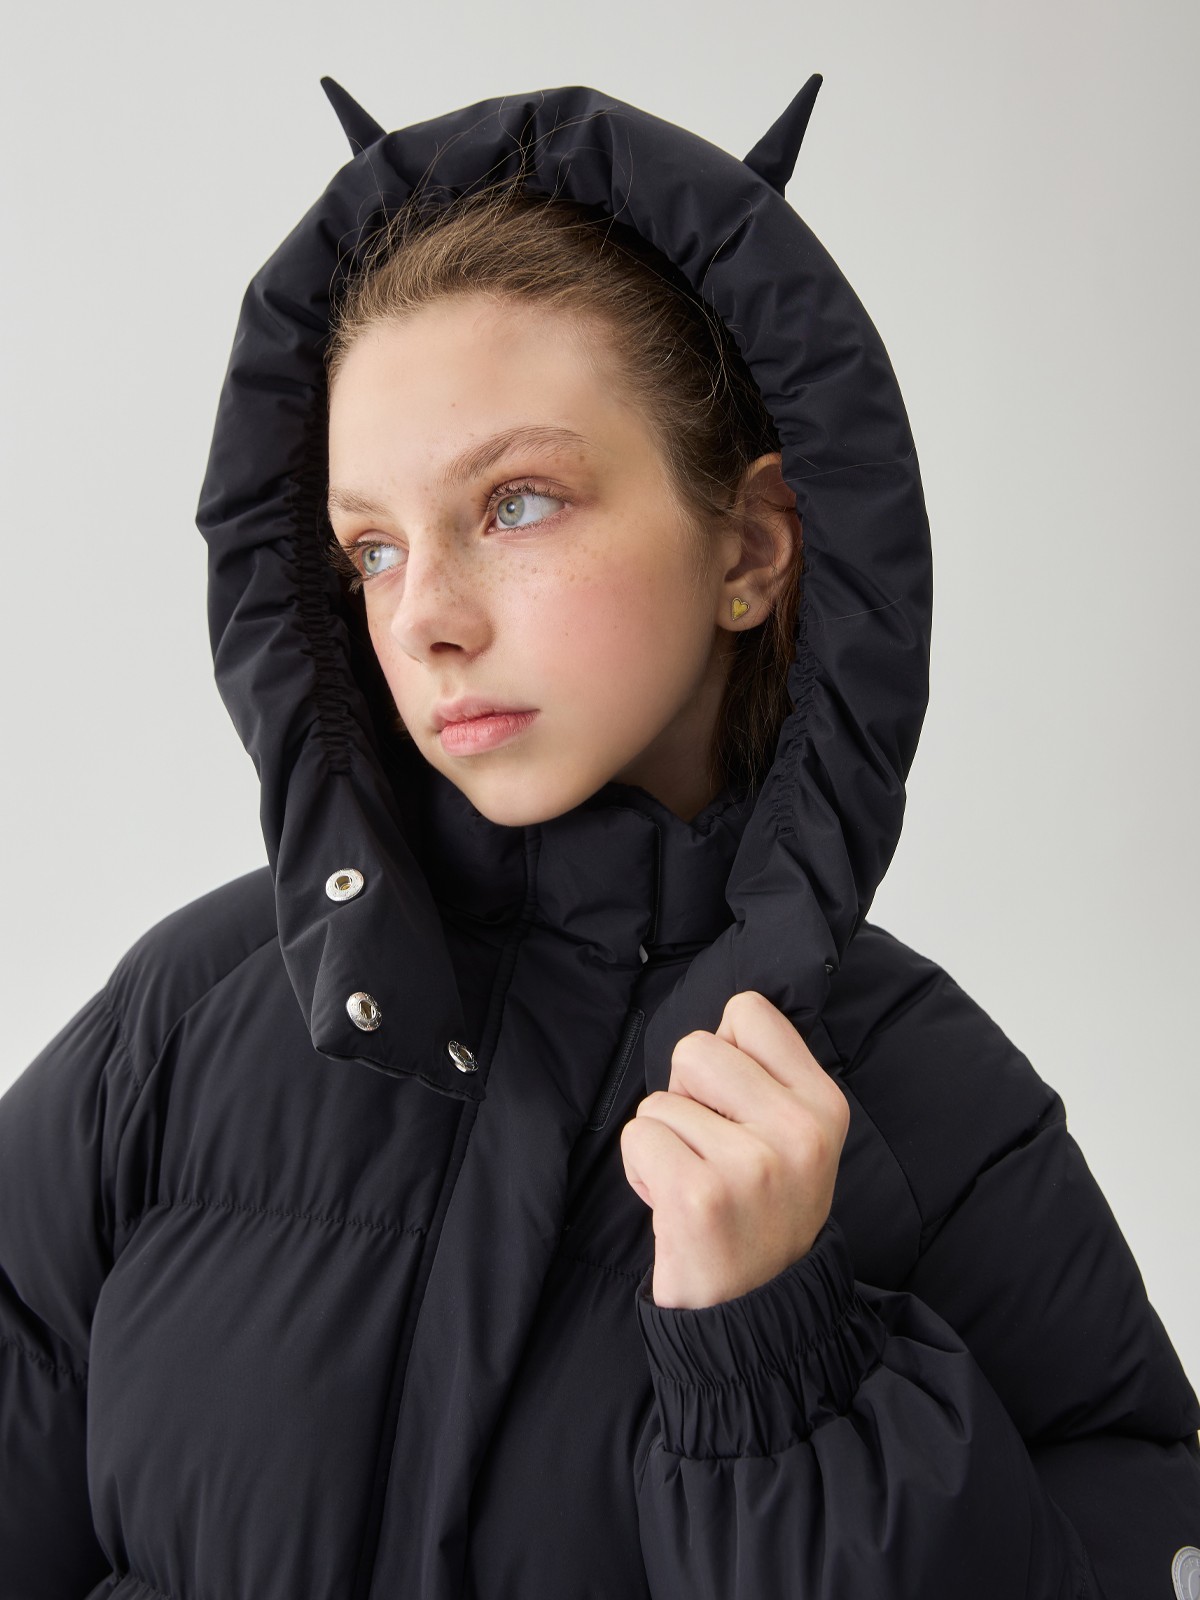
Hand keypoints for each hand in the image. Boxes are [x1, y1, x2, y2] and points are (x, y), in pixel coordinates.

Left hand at [619, 990, 849, 1309]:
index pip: (749, 1012)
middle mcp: (797, 1130)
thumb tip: (722, 1020)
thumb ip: (766, 1076)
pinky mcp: (699, 1196)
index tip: (732, 1104)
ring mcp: (750, 1164)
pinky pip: (638, 1136)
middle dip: (686, 1096)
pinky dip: (641, 1169)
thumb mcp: (795, 1139)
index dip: (723, 1052)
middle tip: (709, 1150)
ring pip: (660, 1100)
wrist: (757, 1316)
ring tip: (696, 1184)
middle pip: (695, 1048)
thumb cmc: (761, 1214)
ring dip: (663, 1141)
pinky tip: (673, 1205)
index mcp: (823, 1105)